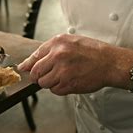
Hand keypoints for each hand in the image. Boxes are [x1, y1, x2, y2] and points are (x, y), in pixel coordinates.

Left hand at [18, 33, 132, 94]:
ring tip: (62, 77)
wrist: (110, 62)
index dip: (27, 64)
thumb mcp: (70, 42)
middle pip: (36, 72)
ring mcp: (62, 70)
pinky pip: (55, 90)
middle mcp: (58, 55)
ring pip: (44, 83)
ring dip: (50, 83)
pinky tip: (68, 82)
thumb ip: (51, 50)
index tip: (22, 68)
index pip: (35, 55)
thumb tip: (32, 62)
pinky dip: (59, 89)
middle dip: (37, 76)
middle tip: (44, 77)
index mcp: (57, 43)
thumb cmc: (92, 51)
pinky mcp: (68, 83)